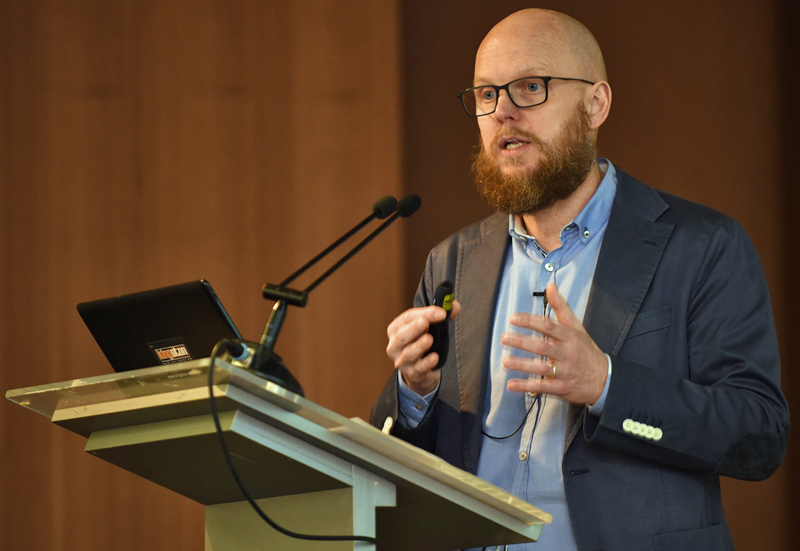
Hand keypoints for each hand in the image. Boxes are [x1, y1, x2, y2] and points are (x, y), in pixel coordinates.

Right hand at [386, 301, 460, 394]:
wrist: (420, 371)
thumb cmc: (421, 343)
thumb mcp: (429, 327)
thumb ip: (441, 315)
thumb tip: (454, 306)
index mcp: (396, 329)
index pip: (407, 318)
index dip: (423, 313)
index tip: (441, 312)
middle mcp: (395, 345)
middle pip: (402, 336)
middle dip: (414, 328)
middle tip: (425, 322)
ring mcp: (402, 361)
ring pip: (408, 353)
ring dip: (419, 345)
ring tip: (430, 339)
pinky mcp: (413, 373)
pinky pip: (419, 368)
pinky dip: (427, 362)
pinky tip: (435, 357)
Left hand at [500, 283, 606, 404]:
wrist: (604, 379)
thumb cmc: (585, 350)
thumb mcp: (576, 326)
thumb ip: (561, 306)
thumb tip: (550, 285)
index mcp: (569, 336)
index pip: (548, 326)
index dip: (530, 321)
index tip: (513, 318)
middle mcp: (567, 353)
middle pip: (543, 346)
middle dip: (522, 342)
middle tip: (504, 338)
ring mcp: (565, 371)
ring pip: (541, 367)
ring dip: (522, 365)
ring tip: (505, 361)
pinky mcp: (562, 388)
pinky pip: (542, 387)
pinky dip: (526, 386)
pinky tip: (511, 384)